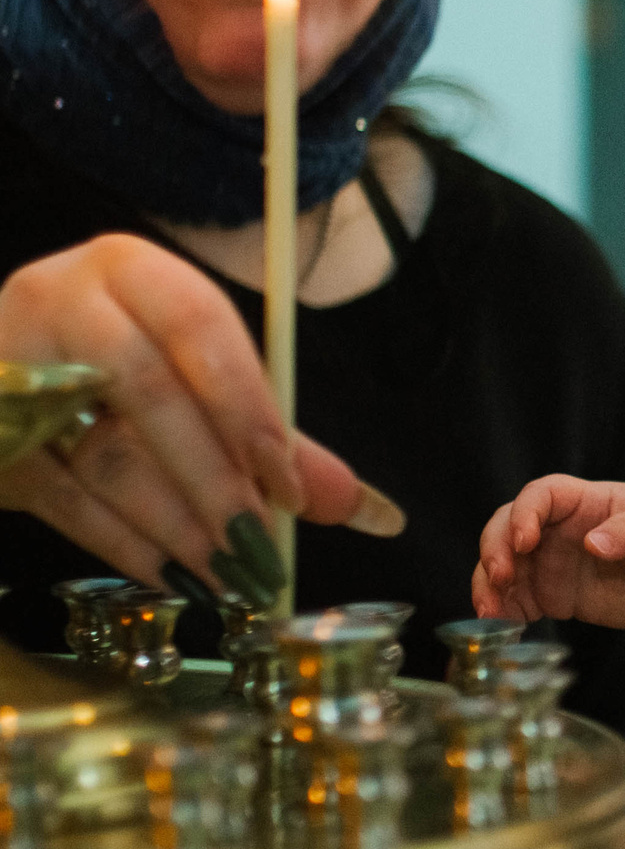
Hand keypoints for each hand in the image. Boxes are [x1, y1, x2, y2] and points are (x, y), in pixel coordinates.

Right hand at [0, 234, 397, 606]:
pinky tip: (173, 576)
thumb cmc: (119, 364)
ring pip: (104, 454)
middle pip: (150, 394)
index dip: (250, 409)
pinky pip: (63, 499)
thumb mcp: (197, 377)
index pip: (200, 328)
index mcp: (130, 271)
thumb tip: (366, 508)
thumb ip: (276, 437)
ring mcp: (10, 366)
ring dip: (177, 526)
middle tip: (261, 550)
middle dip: (216, 481)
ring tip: (228, 577)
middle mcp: (60, 300)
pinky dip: (124, 545)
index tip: (291, 485)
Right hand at [472, 474, 624, 627]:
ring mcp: (552, 563)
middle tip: (500, 579)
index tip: (525, 542)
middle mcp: (559, 529)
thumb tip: (594, 542)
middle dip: (495, 550)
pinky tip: (502, 628)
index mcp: (584, 501)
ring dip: (489, 585)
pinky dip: (503, 612)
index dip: (524, 514)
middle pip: (507, 528)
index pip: (541, 496)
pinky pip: (518, 601)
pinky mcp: (554, 596)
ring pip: (504, 566)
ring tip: (491, 612)